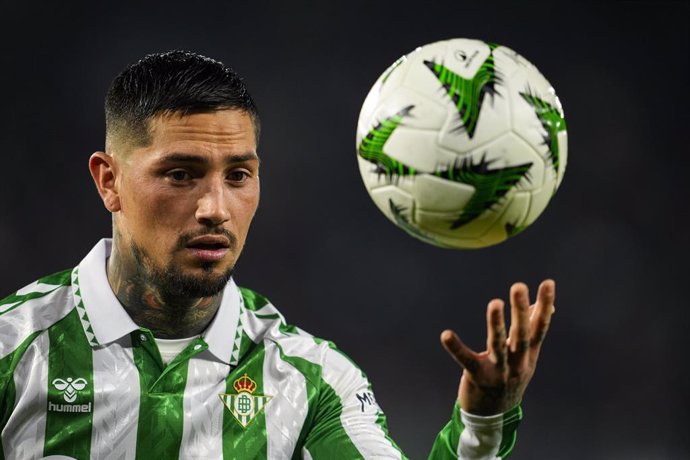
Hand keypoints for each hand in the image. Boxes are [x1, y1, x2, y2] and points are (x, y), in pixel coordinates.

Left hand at [440, 280, 554, 414]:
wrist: (495, 415)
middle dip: (520, 310)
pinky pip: (466, 360)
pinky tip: (446, 334)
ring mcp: (499, 372)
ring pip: (498, 345)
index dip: (545, 305)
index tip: (548, 283)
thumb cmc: (511, 376)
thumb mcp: (525, 356)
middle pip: (521, 334)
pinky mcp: (478, 377)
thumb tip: (548, 306)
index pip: (540, 326)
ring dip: (497, 324)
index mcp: (529, 354)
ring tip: (494, 303)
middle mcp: (518, 363)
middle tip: (518, 286)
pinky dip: (456, 347)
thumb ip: (532, 330)